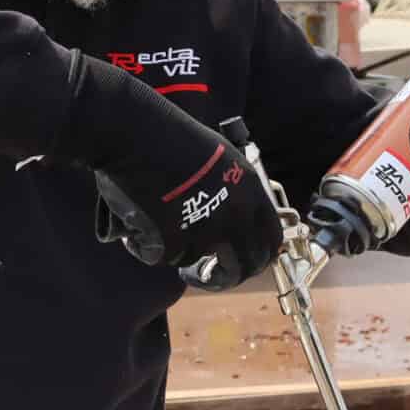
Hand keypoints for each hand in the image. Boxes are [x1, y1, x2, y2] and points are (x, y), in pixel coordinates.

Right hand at [70, 64, 283, 285]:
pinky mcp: (173, 241)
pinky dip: (150, 246)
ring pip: (195, 261)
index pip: (272, 241)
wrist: (137, 133)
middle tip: (207, 273)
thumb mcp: (222, 159)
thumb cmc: (172, 137)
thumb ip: (235, 191)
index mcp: (251, 193)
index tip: (244, 262)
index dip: (259, 257)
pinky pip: (165, 258)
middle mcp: (235, 216)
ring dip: (179, 251)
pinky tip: (141, 223)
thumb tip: (236, 221)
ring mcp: (206, 231)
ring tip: (159, 223)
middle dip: (225, 276)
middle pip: (243, 267)